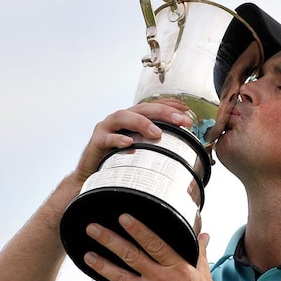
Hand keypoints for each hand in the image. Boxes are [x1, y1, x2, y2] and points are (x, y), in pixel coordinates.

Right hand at [72, 100, 194, 184]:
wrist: (92, 174)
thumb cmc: (118, 160)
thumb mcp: (139, 150)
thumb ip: (154, 144)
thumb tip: (182, 148)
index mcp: (132, 118)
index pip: (153, 107)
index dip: (170, 106)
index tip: (188, 111)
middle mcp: (119, 119)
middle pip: (142, 108)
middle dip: (163, 112)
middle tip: (182, 120)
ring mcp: (106, 128)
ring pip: (123, 116)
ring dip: (142, 123)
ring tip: (157, 133)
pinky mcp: (96, 141)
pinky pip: (107, 138)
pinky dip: (118, 139)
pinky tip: (129, 143)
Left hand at [82, 214, 227, 280]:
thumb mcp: (203, 275)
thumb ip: (199, 252)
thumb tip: (204, 235)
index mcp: (177, 267)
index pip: (154, 243)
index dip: (137, 229)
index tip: (123, 218)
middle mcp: (161, 279)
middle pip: (131, 255)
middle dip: (109, 240)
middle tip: (93, 229)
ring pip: (121, 277)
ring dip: (102, 265)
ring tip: (88, 255)